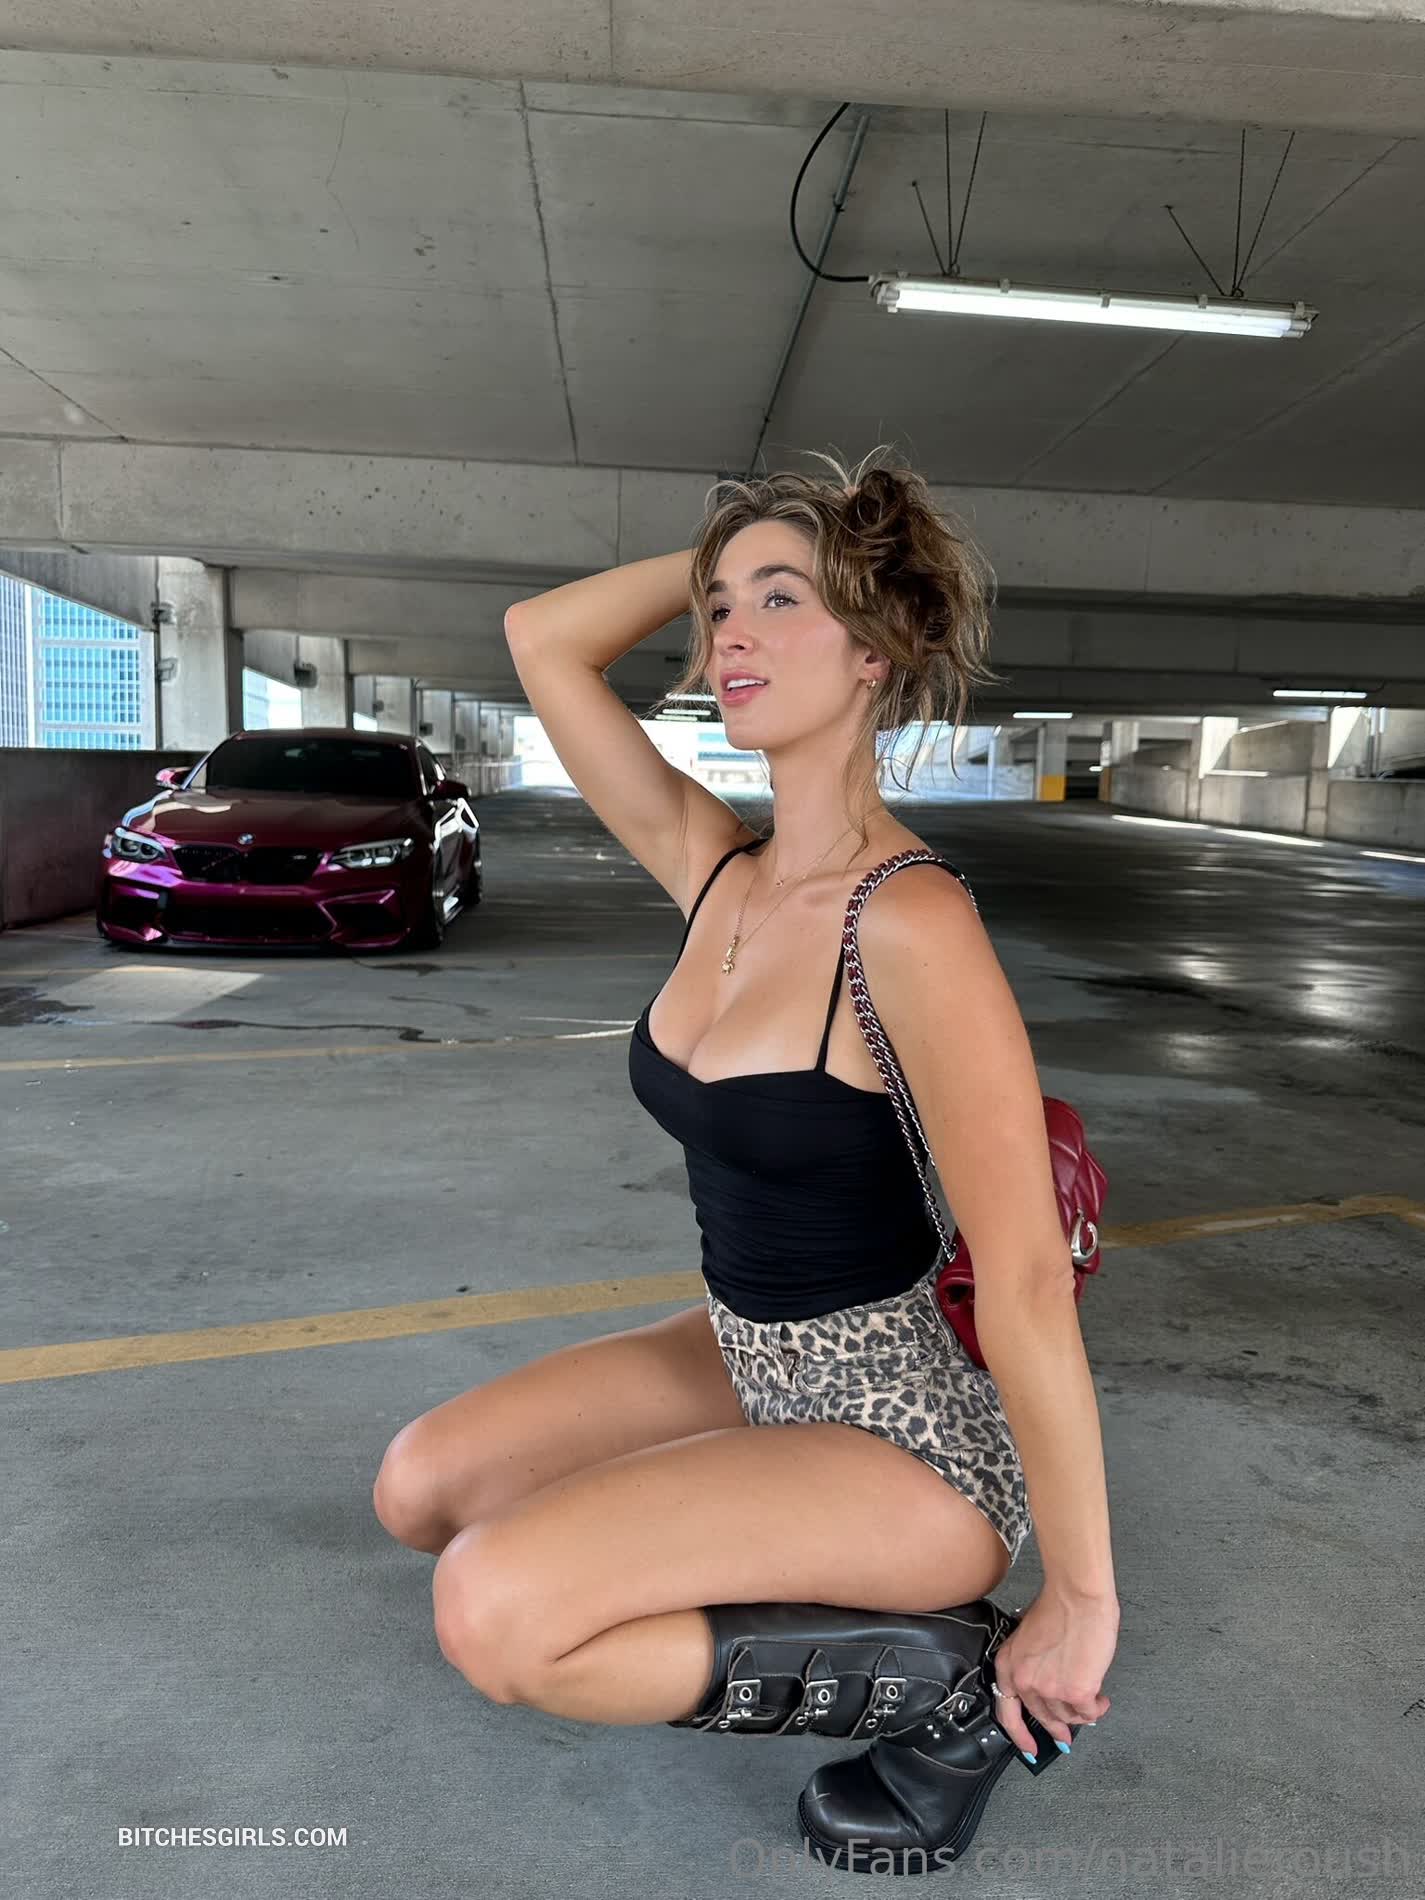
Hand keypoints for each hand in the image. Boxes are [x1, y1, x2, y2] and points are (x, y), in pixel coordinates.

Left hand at [990, 1588, 1117, 1758]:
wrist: (1077, 1595)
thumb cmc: (1058, 1606)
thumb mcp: (1030, 1637)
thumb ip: (1033, 1665)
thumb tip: (1049, 1686)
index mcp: (1009, 1665)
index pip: (1007, 1712)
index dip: (1019, 1734)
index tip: (1029, 1748)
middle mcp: (1025, 1681)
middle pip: (1042, 1716)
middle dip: (1057, 1728)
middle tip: (1066, 1736)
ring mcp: (1050, 1690)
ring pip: (1069, 1716)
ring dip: (1082, 1712)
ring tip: (1093, 1698)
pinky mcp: (1076, 1693)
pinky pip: (1089, 1712)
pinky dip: (1098, 1708)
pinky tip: (1101, 1698)